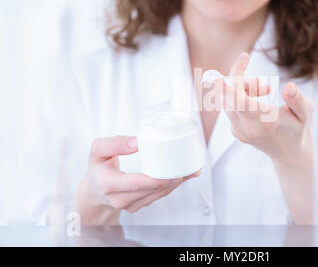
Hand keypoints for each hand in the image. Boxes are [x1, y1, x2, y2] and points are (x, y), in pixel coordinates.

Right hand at [75, 136, 200, 224]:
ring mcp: (131, 205)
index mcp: (110, 185)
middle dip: (176, 179)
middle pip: (154, 189)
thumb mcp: (98, 150)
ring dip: (177, 183)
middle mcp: (121, 199)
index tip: (177, 171)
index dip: (161, 178)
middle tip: (192, 166)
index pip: (140, 183)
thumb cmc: (97, 167)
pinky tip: (184, 176)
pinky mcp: (138, 205)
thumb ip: (114, 143)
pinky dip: (172, 186)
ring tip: (193, 170)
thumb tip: (137, 141)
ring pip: (159, 194)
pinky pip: (158, 196)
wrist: (93, 190)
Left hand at [215, 52, 314, 169]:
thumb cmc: (298, 128)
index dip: (228, 89)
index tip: (217, 78)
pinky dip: (241, 97)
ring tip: (267, 90)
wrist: (289, 153)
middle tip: (265, 82)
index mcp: (266, 122)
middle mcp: (248, 128)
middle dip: (243, 80)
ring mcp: (239, 131)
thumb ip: (298, 100)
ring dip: (243, 88)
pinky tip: (258, 101)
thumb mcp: (305, 113)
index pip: (241, 103)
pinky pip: (230, 107)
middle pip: (231, 96)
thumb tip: (289, 86)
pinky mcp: (235, 132)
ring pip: (229, 100)